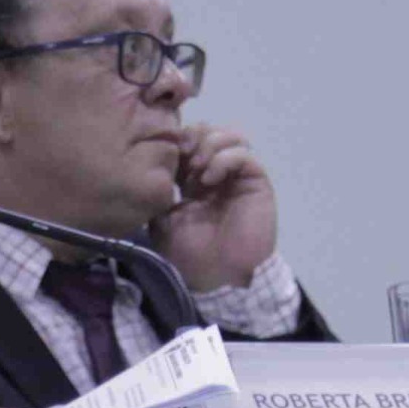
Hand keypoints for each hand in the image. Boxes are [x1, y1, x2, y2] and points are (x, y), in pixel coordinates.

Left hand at [150, 122, 278, 292]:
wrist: (216, 276)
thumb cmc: (190, 254)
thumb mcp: (161, 221)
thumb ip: (159, 193)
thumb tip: (152, 170)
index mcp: (195, 181)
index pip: (190, 142)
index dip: (178, 139)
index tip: (163, 151)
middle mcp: (218, 174)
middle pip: (211, 131)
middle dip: (194, 136)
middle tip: (180, 153)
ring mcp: (238, 178)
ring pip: (231, 136)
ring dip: (210, 144)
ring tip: (195, 166)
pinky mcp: (256, 183)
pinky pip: (244, 155)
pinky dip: (224, 159)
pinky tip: (209, 178)